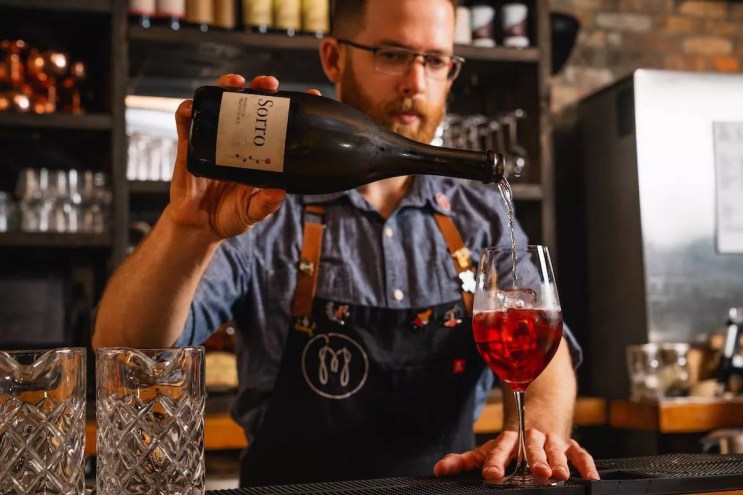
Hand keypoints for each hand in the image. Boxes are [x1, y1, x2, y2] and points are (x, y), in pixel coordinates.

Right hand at [167, 74, 320, 239]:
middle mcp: (238, 140)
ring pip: (220, 104)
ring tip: (235, 83)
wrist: (198, 226)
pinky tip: (192, 107)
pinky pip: (185, 124)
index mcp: (258, 152)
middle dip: (261, 88)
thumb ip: (264, 205)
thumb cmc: (230, 216)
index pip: (277, 123)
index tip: (308, 96)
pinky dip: (187, 111)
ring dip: (226, 87)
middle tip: (269, 84)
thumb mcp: (252, 212)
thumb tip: (280, 193)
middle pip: (250, 105)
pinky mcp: (189, 146)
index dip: (291, 107)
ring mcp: (213, 140)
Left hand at [433, 429, 599, 482]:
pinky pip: (581, 454)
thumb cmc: (512, 440)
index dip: (496, 463)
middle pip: (531, 449)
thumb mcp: (490, 448)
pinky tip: (590, 479)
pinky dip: (586, 465)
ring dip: (558, 462)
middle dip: (534, 461)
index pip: (500, 450)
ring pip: (555, 450)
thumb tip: (439, 470)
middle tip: (537, 474)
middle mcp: (530, 438)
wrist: (539, 410)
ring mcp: (551, 441)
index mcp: (509, 440)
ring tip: (559, 475)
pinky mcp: (569, 445)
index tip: (491, 475)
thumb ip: (465, 460)